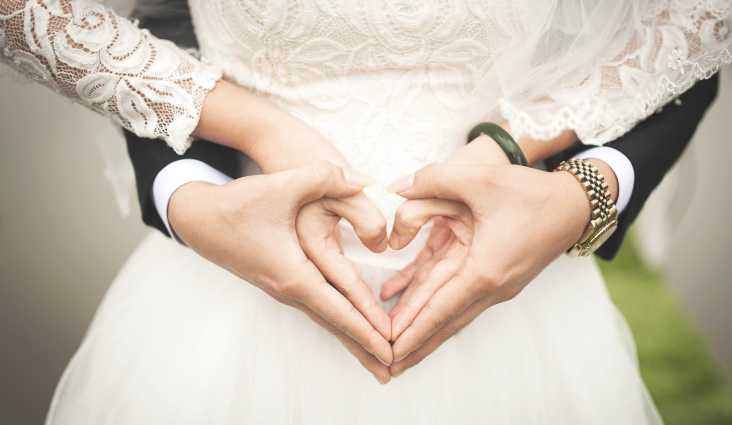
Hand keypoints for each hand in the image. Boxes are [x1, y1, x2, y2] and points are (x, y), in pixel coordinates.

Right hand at [169, 162, 393, 382]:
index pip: (339, 309)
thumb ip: (325, 178)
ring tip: (376, 357)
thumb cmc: (237, 204)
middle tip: (394, 369)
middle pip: (335, 324)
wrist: (198, 218)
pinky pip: (318, 308)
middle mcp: (289, 288)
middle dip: (365, 346)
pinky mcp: (281, 281)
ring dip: (352, 337)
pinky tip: (350, 325)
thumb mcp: (282, 185)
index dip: (367, 328)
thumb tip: (366, 180)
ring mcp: (283, 288)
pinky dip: (338, 321)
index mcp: (293, 274)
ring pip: (326, 318)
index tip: (391, 348)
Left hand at [383, 163, 592, 377]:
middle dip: (414, 344)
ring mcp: (495, 285)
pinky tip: (404, 296)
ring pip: (450, 312)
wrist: (574, 206)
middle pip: (444, 322)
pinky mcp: (494, 276)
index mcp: (485, 270)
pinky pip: (457, 294)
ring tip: (395, 347)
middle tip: (385, 365)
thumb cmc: (531, 194)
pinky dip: (432, 301)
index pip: (439, 310)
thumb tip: (396, 187)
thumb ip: (433, 179)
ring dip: (422, 329)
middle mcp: (491, 286)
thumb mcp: (480, 178)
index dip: (412, 331)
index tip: (390, 352)